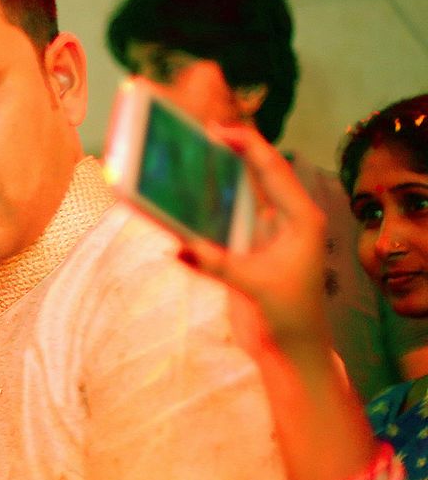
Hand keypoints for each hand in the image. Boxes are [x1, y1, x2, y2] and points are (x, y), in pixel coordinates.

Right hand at [177, 124, 331, 364]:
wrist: (290, 349)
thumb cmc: (288, 315)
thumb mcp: (255, 286)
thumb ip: (219, 263)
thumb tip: (180, 245)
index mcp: (300, 218)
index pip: (273, 170)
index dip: (247, 145)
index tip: (217, 130)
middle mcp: (285, 219)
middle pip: (257, 173)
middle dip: (230, 151)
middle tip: (196, 132)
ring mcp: (266, 232)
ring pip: (240, 193)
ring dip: (216, 176)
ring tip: (186, 156)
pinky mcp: (247, 248)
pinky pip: (224, 218)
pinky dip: (204, 206)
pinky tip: (181, 197)